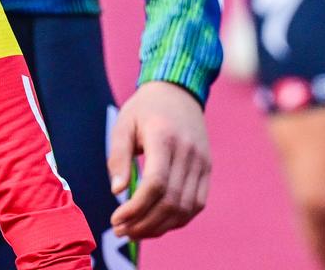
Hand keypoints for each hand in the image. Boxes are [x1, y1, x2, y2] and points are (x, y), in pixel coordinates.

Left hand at [108, 80, 209, 240]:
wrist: (178, 92)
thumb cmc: (144, 109)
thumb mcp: (123, 124)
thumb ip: (118, 157)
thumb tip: (117, 192)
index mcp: (164, 138)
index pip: (156, 183)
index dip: (136, 208)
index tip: (116, 219)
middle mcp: (188, 152)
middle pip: (171, 201)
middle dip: (145, 223)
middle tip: (121, 232)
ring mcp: (202, 162)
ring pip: (186, 207)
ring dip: (161, 226)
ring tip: (136, 232)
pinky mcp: (208, 170)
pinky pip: (197, 204)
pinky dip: (178, 219)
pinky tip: (157, 223)